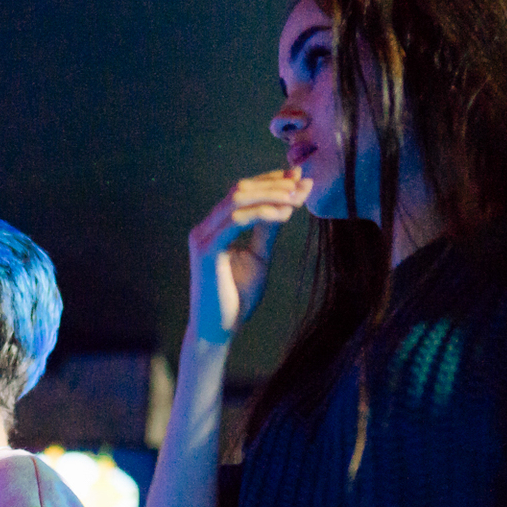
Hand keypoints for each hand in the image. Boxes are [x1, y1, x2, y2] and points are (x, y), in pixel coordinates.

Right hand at [187, 168, 312, 343]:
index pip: (242, 192)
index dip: (270, 180)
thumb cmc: (236, 297)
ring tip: (297, 197)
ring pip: (237, 199)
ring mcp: (203, 237)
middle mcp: (205, 228)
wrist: (218, 330)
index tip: (299, 176)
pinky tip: (284, 214)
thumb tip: (287, 202)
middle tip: (303, 183)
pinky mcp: (206, 250)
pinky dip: (262, 213)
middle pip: (239, 189)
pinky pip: (236, 220)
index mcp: (215, 228)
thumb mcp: (259, 257)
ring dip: (271, 194)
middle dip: (274, 183)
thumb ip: (268, 230)